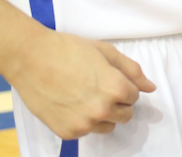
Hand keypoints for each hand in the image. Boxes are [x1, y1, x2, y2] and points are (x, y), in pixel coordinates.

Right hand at [7, 29, 155, 138]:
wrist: (30, 58)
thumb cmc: (68, 50)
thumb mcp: (105, 52)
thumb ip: (131, 70)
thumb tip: (150, 87)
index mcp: (116, 88)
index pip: (135, 96)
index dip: (124, 85)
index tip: (109, 78)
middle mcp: (103, 109)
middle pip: (126, 114)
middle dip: (118, 102)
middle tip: (99, 87)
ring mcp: (85, 124)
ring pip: (108, 126)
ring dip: (103, 114)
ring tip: (85, 95)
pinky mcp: (68, 132)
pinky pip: (87, 132)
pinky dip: (83, 121)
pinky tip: (71, 103)